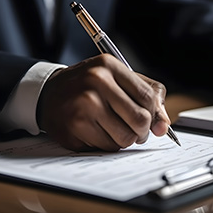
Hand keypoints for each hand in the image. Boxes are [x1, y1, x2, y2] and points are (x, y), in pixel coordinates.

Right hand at [36, 54, 169, 150]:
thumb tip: (164, 126)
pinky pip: (108, 146)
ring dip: (126, 139)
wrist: (49, 94)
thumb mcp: (117, 78)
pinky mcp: (75, 126)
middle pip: (140, 119)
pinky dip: (109, 144)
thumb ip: (147, 95)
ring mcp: (85, 104)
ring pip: (126, 137)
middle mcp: (97, 81)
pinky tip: (98, 132)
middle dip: (143, 130)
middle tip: (136, 130)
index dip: (156, 114)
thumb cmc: (88, 86)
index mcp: (110, 66)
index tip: (154, 122)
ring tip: (115, 129)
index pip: (148, 96)